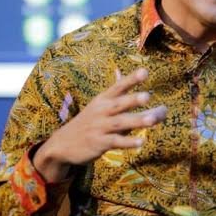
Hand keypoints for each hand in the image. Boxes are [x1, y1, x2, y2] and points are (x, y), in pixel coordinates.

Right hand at [34, 68, 166, 181]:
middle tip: (148, 96)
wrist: (62, 144)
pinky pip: (115, 142)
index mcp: (103, 99)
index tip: (145, 71)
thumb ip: (119, 94)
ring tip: (153, 120)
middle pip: (119, 104)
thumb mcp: (99, 105)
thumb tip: (132, 78)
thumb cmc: (89, 122)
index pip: (118, 87)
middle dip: (133, 100)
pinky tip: (141, 142)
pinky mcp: (99, 143)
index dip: (131, 79)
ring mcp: (100, 127)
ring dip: (136, 121)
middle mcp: (101, 111)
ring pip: (120, 123)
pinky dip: (128, 142)